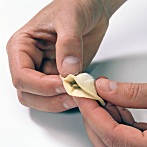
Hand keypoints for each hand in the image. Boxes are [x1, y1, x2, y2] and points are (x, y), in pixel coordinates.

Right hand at [6, 0, 125, 111]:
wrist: (90, 9)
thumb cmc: (74, 5)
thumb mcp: (70, 18)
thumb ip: (68, 44)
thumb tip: (68, 71)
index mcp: (23, 47)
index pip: (22, 76)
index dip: (41, 86)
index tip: (63, 83)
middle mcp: (31, 62)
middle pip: (29, 94)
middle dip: (50, 100)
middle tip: (71, 96)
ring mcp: (46, 71)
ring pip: (43, 99)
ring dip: (59, 102)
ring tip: (78, 96)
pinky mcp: (60, 76)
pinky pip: (60, 95)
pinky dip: (69, 98)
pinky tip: (82, 92)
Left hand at [74, 78, 146, 146]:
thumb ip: (135, 93)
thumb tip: (105, 87)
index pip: (113, 136)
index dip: (93, 113)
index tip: (83, 96)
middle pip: (108, 146)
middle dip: (93, 118)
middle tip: (88, 96)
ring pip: (113, 146)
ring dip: (103, 120)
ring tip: (103, 98)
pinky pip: (124, 142)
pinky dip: (115, 124)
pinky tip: (116, 107)